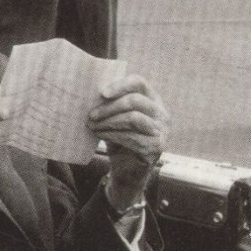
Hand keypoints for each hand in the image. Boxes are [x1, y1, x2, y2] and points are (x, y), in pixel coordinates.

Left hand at [88, 74, 167, 207]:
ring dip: (109, 122)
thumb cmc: (119, 135)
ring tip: (93, 126)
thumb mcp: (114, 117)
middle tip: (91, 115)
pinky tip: (101, 135)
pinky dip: (112, 135)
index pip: (139, 83)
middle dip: (109, 107)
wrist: (127, 167)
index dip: (120, 85)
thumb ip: (109, 103)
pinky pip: (133, 137)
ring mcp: (162, 130)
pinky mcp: (157, 147)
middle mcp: (161, 113)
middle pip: (135, 100)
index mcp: (151, 99)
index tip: (102, 93)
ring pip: (133, 118)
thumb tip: (87, 91)